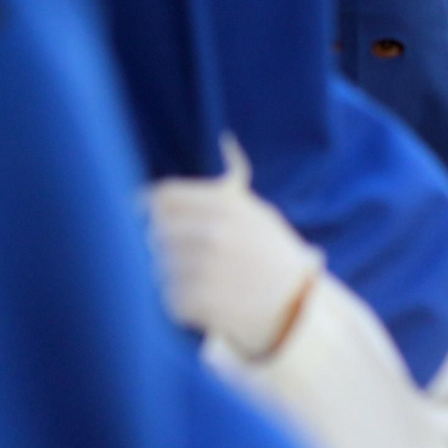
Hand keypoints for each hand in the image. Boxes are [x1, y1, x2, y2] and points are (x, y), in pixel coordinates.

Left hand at [147, 134, 323, 358]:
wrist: (296, 308)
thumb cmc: (273, 256)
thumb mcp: (260, 213)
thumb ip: (231, 185)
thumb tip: (225, 139)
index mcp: (227, 206)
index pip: (162, 197)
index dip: (151, 209)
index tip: (153, 220)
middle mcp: (215, 234)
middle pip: (156, 232)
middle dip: (165, 246)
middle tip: (186, 259)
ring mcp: (205, 269)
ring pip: (158, 267)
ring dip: (172, 276)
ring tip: (200, 283)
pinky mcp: (197, 303)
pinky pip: (167, 297)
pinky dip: (179, 302)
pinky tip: (203, 302)